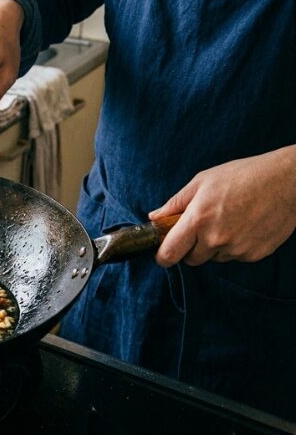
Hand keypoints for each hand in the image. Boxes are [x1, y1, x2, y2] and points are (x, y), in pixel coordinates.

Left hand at [150, 145, 295, 266]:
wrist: (286, 182)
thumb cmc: (242, 176)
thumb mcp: (202, 182)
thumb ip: (175, 203)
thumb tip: (154, 217)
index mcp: (198, 220)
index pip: (170, 253)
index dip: (163, 256)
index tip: (163, 254)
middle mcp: (216, 239)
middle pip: (191, 260)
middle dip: (190, 248)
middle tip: (200, 229)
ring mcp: (237, 249)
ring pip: (214, 258)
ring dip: (213, 247)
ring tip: (227, 221)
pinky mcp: (255, 254)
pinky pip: (235, 257)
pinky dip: (234, 247)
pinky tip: (243, 226)